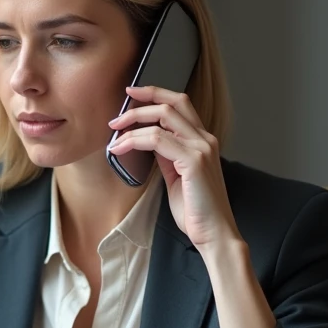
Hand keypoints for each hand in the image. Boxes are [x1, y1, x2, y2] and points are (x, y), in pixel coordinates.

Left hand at [108, 85, 239, 248]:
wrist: (213, 234)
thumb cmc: (195, 211)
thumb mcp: (176, 176)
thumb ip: (166, 156)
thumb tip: (146, 141)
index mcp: (202, 141)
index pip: (179, 104)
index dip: (155, 94)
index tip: (131, 95)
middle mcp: (204, 139)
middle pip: (172, 103)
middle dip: (141, 101)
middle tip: (117, 113)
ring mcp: (201, 148)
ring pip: (163, 116)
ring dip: (133, 121)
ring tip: (114, 134)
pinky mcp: (194, 161)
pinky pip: (157, 139)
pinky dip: (134, 140)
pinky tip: (120, 149)